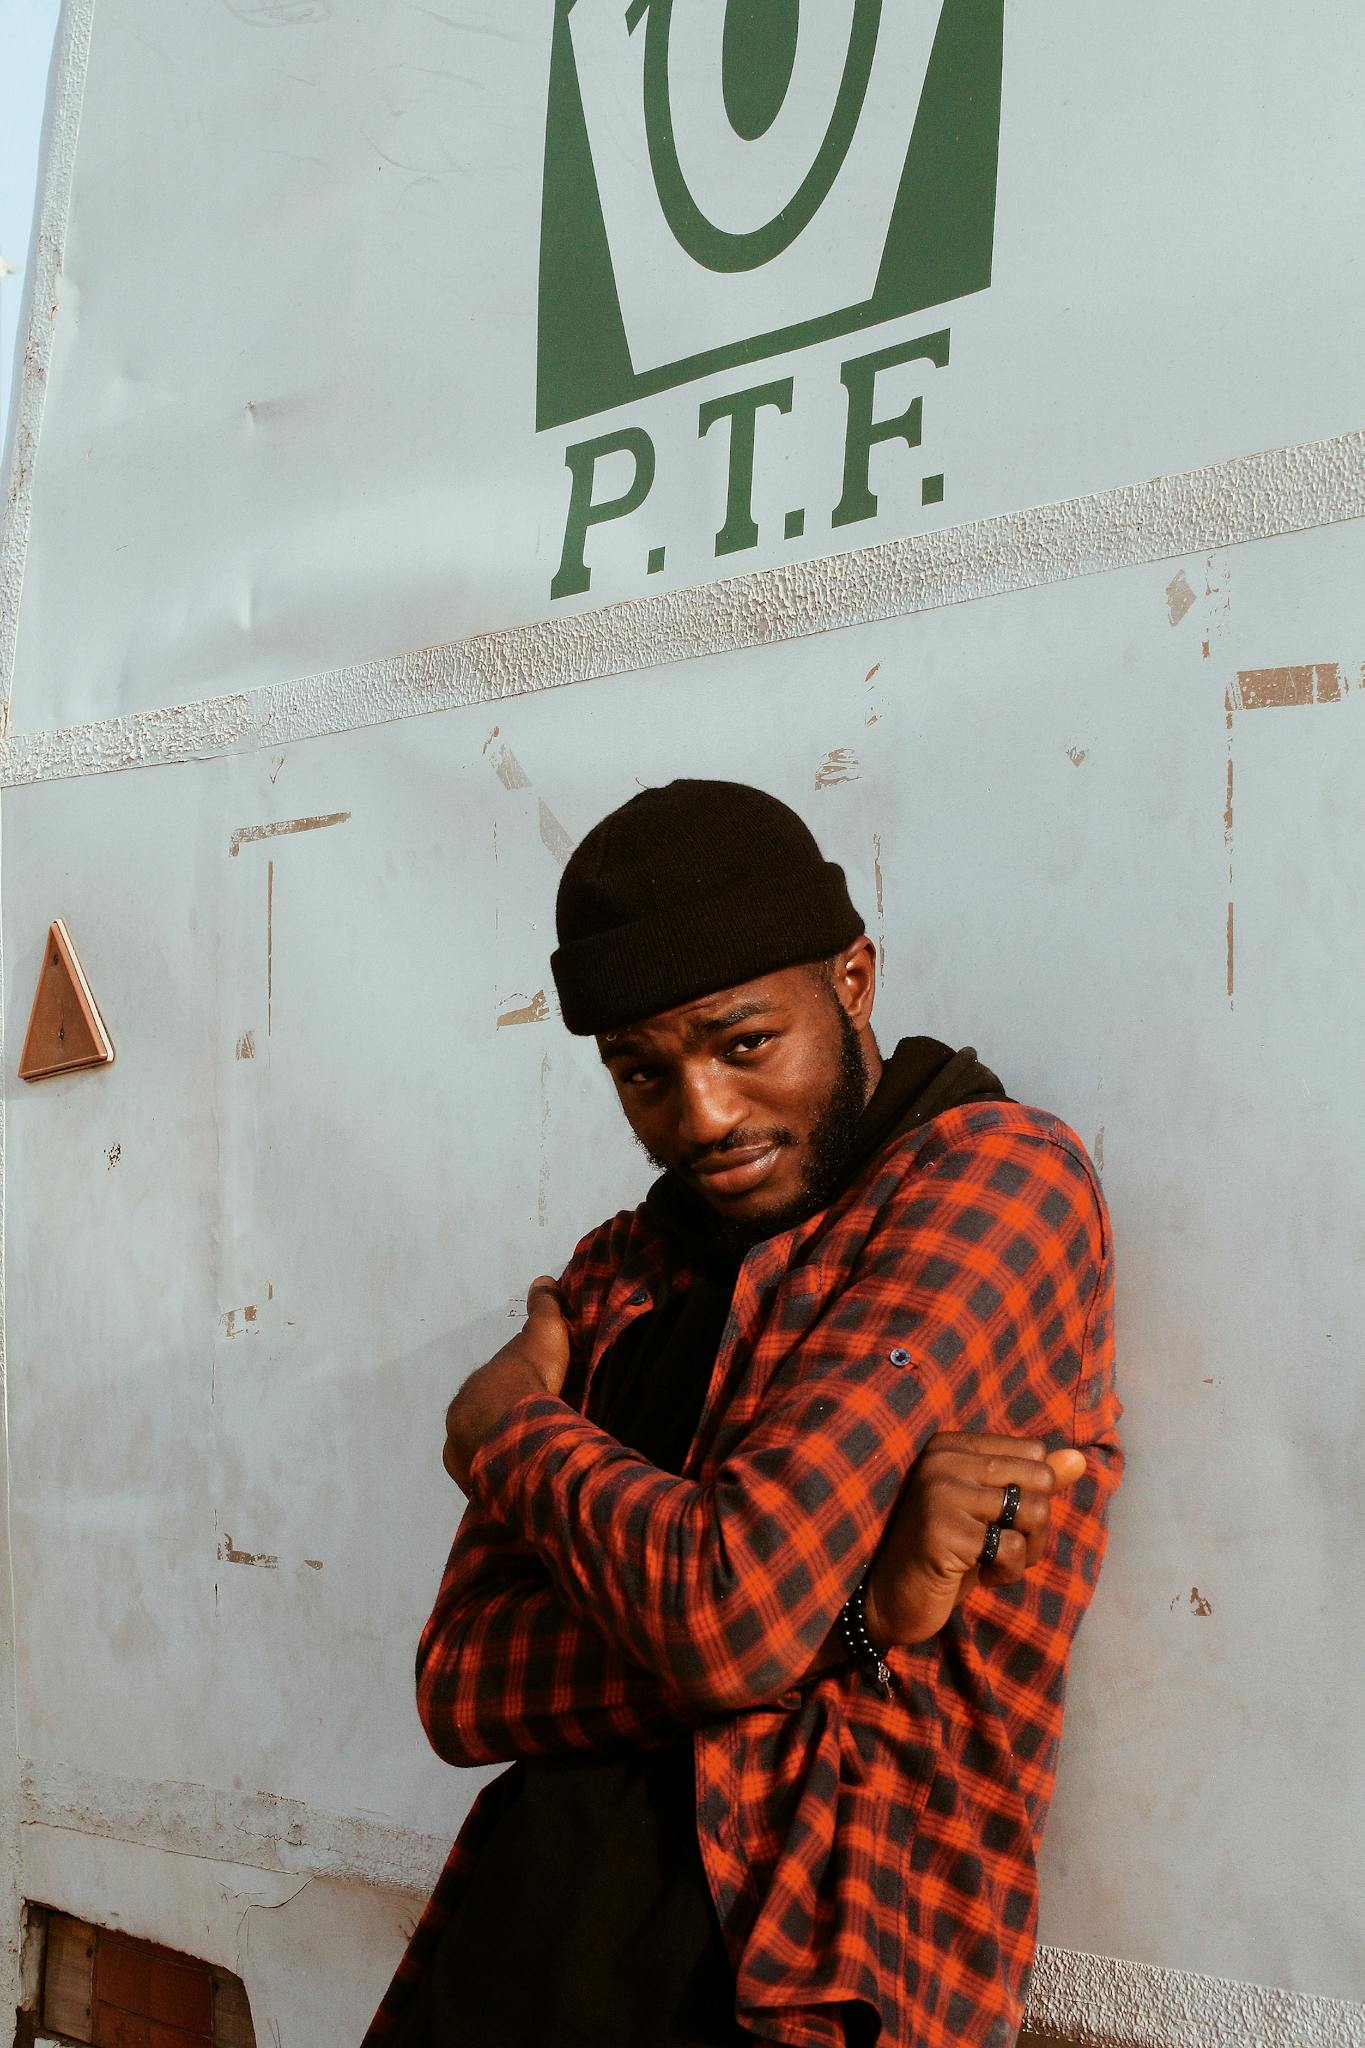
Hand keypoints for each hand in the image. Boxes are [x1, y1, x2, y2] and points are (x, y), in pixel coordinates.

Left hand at [442, 1276, 570, 1490]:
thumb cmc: (530, 1377)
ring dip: (497, 1459)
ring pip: (480, 1456)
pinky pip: (485, 1484)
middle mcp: (461, 1421)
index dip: (511, 1394)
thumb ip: (544, 1307)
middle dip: (498, 1429)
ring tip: (525, 1464)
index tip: (532, 1400)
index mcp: (475, 1389)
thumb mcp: (544, 1332)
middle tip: (529, 1435)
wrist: (517, 1423)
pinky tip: (517, 1486)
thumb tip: (543, 1280)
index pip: (491, 1392)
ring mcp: (463, 1455)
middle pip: (481, 1425)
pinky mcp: (472, 1482)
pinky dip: (498, 1484)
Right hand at [864, 1433, 1086, 1646]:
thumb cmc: (949, 1552)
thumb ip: (1033, 1482)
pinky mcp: (946, 1532)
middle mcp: (945, 1459)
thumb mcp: (994, 1513)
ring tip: (988, 1559)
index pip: (1035, 1454)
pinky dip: (1006, 1572)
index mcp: (954, 1445)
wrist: (894, 1598)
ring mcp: (942, 1493)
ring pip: (1034, 1512)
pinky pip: (1014, 1548)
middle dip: (1035, 1525)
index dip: (1032, 1493)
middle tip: (1001, 1544)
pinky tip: (976, 1574)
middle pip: (1040, 1479)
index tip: (997, 1518)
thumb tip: (1081, 1459)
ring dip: (1024, 1551)